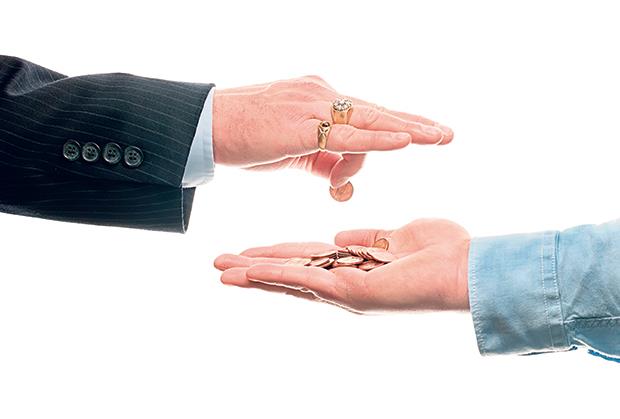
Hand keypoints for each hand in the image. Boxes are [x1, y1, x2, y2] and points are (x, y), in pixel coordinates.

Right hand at [213, 76, 452, 187]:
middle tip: (446, 134)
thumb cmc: (247, 138)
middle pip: (377, 112)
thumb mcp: (293, 151)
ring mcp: (314, 106)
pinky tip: (406, 142)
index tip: (423, 132)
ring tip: (439, 138)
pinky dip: (379, 139)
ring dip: (407, 130)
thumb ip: (322, 161)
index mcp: (319, 99)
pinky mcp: (304, 125)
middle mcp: (322, 96)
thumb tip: (342, 179)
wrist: (209, 126)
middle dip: (414, 124)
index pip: (364, 116)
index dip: (395, 125)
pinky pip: (348, 135)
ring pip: (370, 121)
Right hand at [214, 219, 469, 312]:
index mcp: (357, 269)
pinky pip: (305, 279)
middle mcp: (347, 284)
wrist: (468, 268)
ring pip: (290, 280)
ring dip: (254, 274)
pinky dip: (274, 275)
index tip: (252, 252)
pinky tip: (248, 270)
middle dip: (256, 269)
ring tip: (221, 270)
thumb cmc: (442, 252)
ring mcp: (346, 292)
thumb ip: (367, 237)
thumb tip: (339, 237)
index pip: (309, 259)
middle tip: (220, 265)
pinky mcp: (351, 293)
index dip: (279, 255)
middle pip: (292, 273)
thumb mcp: (396, 236)